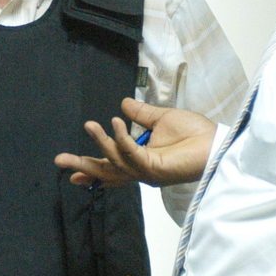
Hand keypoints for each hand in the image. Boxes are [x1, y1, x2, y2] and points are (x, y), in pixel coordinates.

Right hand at [54, 98, 217, 187]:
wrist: (215, 141)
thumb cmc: (194, 133)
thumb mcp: (161, 119)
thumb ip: (141, 114)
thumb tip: (123, 103)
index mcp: (140, 161)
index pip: (111, 167)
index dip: (91, 169)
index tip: (71, 173)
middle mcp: (141, 171)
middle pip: (106, 172)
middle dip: (83, 166)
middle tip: (59, 160)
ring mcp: (147, 172)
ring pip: (115, 162)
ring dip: (101, 143)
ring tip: (90, 124)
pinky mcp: (155, 169)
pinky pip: (131, 153)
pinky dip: (121, 138)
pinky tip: (114, 122)